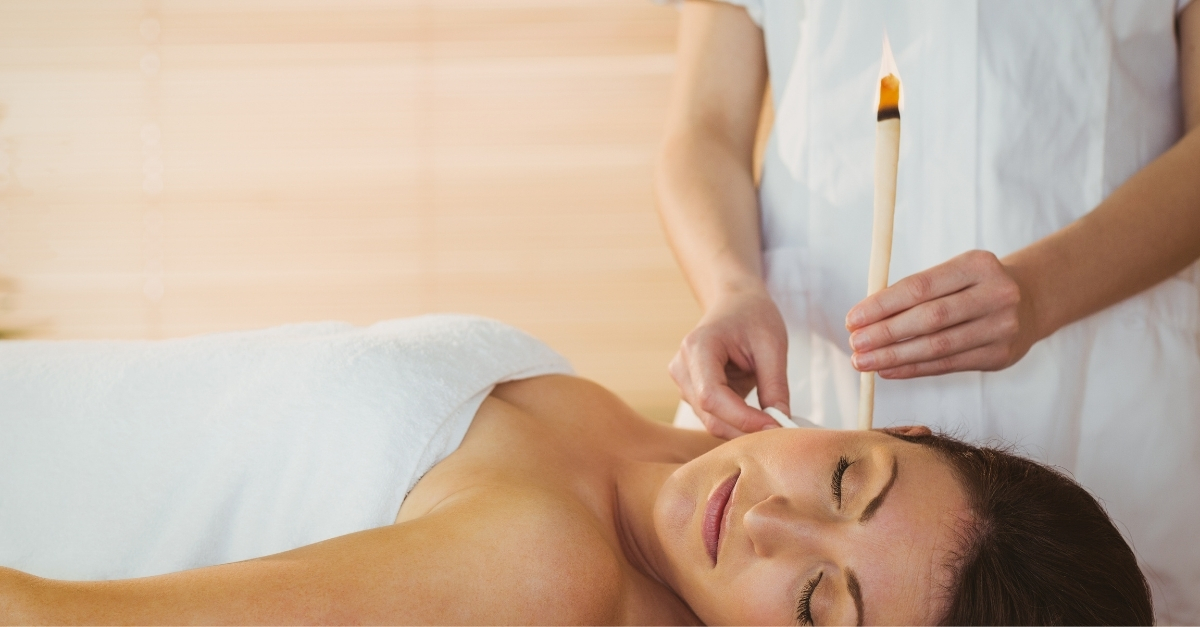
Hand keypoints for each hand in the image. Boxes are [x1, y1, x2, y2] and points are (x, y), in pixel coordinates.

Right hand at [669, 285, 789, 438]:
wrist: (735, 302)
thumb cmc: (753, 316)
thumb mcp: (772, 346)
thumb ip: (775, 386)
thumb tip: (781, 425)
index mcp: (698, 348)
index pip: (712, 397)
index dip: (743, 419)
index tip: (776, 428)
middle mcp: (682, 368)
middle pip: (709, 415)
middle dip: (745, 429)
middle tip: (782, 431)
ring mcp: (683, 382)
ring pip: (711, 421)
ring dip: (743, 428)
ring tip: (774, 422)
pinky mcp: (692, 392)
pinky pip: (714, 417)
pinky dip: (738, 423)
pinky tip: (760, 416)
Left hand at [845, 250, 1038, 378]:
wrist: (1031, 300)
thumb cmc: (973, 286)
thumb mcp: (953, 274)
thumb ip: (915, 292)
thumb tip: (865, 318)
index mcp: (977, 265)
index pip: (920, 287)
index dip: (883, 304)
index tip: (853, 318)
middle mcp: (995, 294)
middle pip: (930, 318)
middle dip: (885, 333)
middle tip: (854, 344)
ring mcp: (1002, 327)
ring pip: (938, 346)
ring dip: (895, 356)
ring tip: (864, 362)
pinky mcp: (1000, 355)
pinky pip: (948, 365)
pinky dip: (914, 369)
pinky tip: (888, 370)